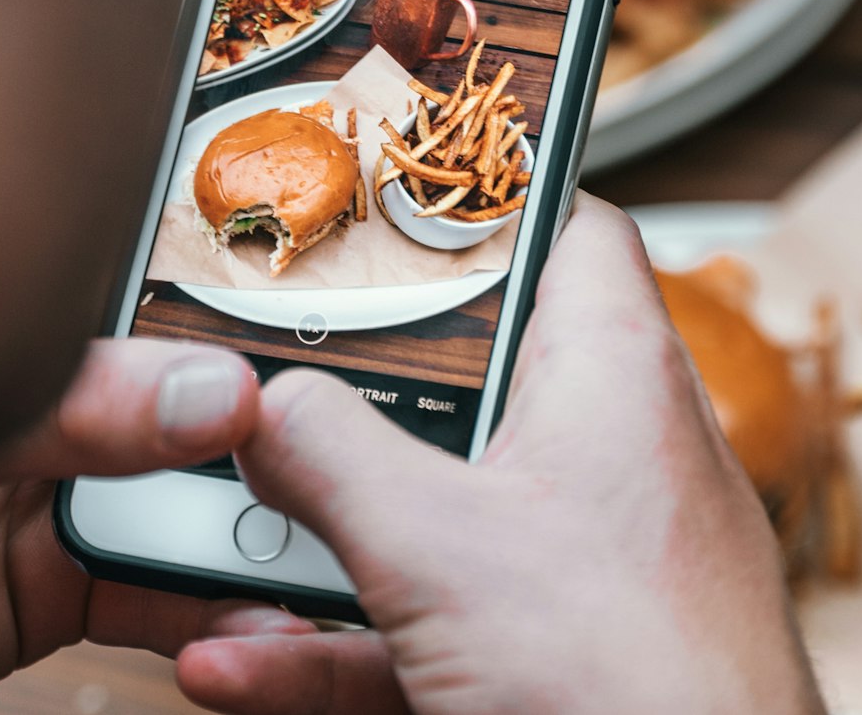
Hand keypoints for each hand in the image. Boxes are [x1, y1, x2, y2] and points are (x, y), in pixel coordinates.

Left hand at [0, 339, 311, 713]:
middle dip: (253, 464)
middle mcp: (54, 422)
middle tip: (324, 492)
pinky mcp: (54, 591)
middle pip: (187, 433)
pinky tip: (245, 612)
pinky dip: (205, 610)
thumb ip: (76, 405)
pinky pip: (150, 598)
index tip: (302, 406)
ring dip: (239, 543)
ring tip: (297, 558)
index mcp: (35, 351)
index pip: (159, 342)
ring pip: (179, 519)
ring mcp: (54, 509)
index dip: (232, 370)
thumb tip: (204, 393)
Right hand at [177, 195, 825, 714]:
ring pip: (442, 503)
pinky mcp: (559, 644)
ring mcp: (585, 553)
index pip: (569, 224)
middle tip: (279, 359)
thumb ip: (332, 456)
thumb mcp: (438, 547)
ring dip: (334, 527)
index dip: (491, 195)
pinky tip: (246, 661)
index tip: (395, 195)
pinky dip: (348, 633)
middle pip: (477, 368)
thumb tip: (260, 403)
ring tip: (229, 527)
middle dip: (367, 383)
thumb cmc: (631, 684)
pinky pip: (438, 611)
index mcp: (610, 370)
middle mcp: (610, 448)